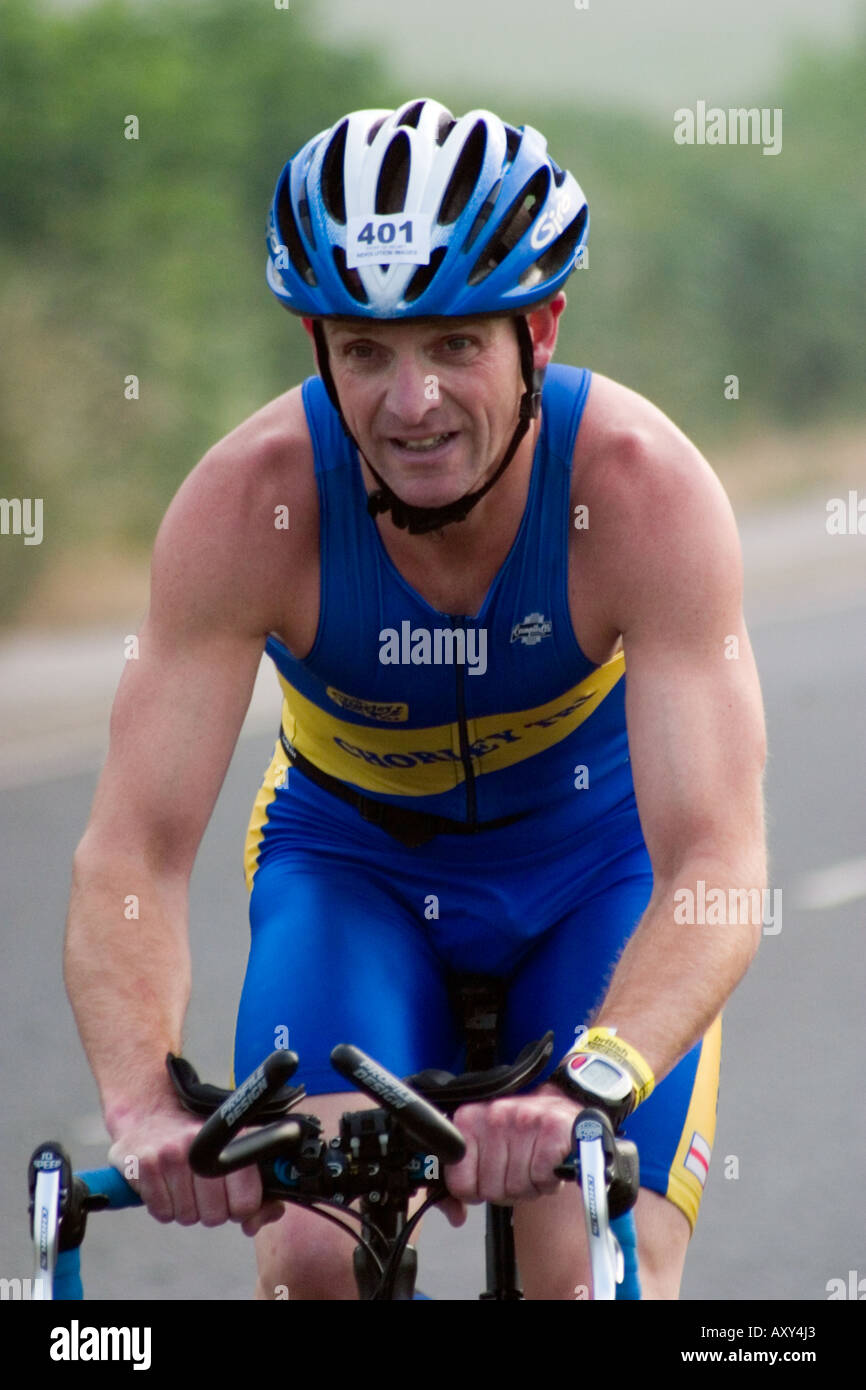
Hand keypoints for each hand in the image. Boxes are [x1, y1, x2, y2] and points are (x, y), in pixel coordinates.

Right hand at [107, 1106, 284, 1236]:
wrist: (150, 1110)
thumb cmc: (196, 1138)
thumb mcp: (230, 1149)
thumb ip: (255, 1188)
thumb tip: (254, 1224)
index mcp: (230, 1138)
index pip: (245, 1202)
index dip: (239, 1209)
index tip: (232, 1200)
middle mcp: (200, 1144)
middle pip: (215, 1215)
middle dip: (210, 1211)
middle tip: (203, 1191)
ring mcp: (170, 1154)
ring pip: (187, 1216)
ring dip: (185, 1208)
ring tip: (182, 1183)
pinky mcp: (144, 1164)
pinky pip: (162, 1212)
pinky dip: (164, 1207)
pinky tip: (164, 1184)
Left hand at [438, 1086, 581, 1228]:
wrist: (562, 1111)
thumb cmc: (520, 1133)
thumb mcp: (484, 1147)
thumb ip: (463, 1179)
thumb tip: (455, 1216)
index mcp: (469, 1120)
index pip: (460, 1184)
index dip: (477, 1192)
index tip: (490, 1179)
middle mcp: (494, 1116)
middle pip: (491, 1191)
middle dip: (508, 1191)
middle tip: (519, 1171)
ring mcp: (523, 1120)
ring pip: (517, 1188)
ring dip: (530, 1187)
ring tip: (535, 1166)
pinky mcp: (552, 1129)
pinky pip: (541, 1179)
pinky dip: (548, 1182)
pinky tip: (550, 1165)